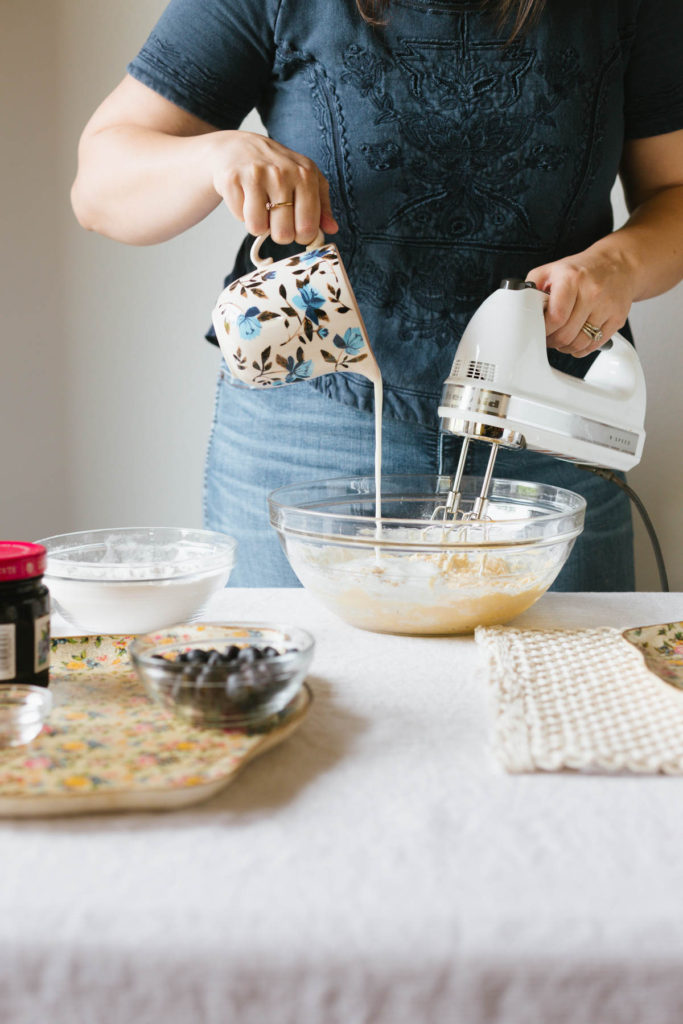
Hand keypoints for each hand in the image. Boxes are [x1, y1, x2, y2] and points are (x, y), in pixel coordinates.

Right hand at [210, 130, 338, 244]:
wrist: (237, 147)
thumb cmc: (277, 168)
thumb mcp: (306, 180)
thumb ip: (322, 206)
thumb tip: (332, 229)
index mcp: (305, 174)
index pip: (308, 227)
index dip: (302, 236)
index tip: (297, 228)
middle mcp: (282, 173)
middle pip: (284, 234)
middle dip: (279, 233)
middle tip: (276, 217)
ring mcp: (256, 174)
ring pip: (258, 228)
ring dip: (258, 224)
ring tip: (260, 206)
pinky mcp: (232, 178)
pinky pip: (240, 218)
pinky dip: (242, 213)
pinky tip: (245, 196)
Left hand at [526, 243, 635, 356]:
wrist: (618, 264)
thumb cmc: (581, 270)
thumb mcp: (552, 270)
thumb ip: (532, 287)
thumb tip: (521, 308)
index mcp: (572, 279)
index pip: (555, 317)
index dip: (543, 330)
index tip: (538, 331)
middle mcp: (592, 292)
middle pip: (566, 334)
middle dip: (552, 341)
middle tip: (547, 337)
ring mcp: (607, 306)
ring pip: (580, 343)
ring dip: (565, 347)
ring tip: (560, 339)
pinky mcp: (617, 318)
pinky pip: (594, 345)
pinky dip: (581, 349)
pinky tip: (575, 340)